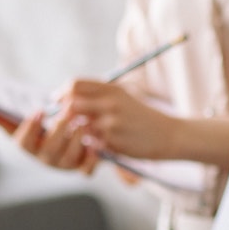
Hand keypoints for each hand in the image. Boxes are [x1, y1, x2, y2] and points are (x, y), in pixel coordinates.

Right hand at [0, 106, 100, 174]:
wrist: (67, 139)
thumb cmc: (39, 129)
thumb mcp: (20, 122)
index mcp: (29, 146)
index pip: (24, 142)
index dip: (31, 128)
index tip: (39, 110)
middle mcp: (45, 158)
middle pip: (49, 149)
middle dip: (58, 130)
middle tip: (67, 111)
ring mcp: (64, 164)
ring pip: (70, 157)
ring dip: (77, 139)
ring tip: (82, 122)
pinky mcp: (83, 166)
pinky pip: (87, 169)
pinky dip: (93, 157)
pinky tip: (96, 142)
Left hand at [55, 80, 181, 159]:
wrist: (169, 134)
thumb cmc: (142, 117)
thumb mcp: (124, 98)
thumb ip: (99, 96)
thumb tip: (69, 99)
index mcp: (111, 89)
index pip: (74, 85)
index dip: (62, 94)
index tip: (59, 104)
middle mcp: (110, 102)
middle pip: (71, 104)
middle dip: (64, 115)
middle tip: (65, 124)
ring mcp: (111, 122)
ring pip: (79, 126)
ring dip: (78, 132)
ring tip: (88, 135)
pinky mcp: (113, 141)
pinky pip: (91, 143)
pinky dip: (92, 144)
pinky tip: (103, 145)